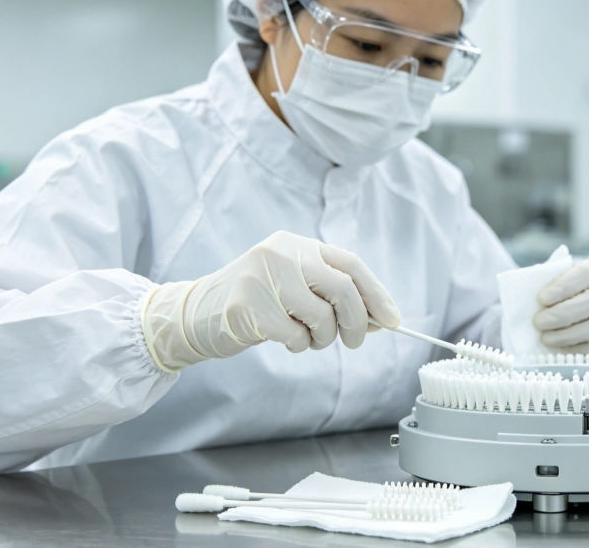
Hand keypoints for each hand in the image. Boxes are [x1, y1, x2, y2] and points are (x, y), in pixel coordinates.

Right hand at [142, 231, 399, 370]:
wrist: (196, 314)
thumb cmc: (256, 303)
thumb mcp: (295, 287)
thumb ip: (333, 295)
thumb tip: (381, 318)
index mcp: (297, 243)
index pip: (350, 264)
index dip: (376, 293)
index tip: (392, 320)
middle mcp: (282, 253)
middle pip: (343, 289)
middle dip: (357, 322)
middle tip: (355, 342)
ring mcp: (262, 277)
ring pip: (321, 317)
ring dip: (323, 338)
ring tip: (306, 338)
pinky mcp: (247, 307)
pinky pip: (295, 336)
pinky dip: (298, 345)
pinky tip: (283, 339)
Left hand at [533, 260, 588, 353]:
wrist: (576, 313)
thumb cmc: (559, 296)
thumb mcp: (554, 283)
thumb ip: (544, 283)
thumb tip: (528, 293)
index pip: (586, 274)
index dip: (564, 286)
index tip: (541, 299)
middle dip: (563, 314)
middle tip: (539, 322)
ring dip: (569, 334)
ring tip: (546, 338)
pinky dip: (580, 349)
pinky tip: (561, 349)